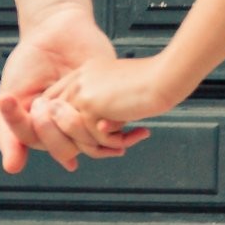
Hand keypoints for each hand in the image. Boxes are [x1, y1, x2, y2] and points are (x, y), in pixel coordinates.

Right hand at [0, 8, 131, 172]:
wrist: (58, 32)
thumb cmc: (30, 62)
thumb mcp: (12, 92)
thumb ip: (10, 130)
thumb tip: (12, 169)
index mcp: (38, 130)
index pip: (30, 137)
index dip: (18, 121)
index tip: (5, 98)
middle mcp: (63, 131)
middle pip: (63, 148)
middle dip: (52, 128)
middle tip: (42, 102)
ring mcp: (86, 122)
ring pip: (90, 145)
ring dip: (86, 132)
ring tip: (72, 107)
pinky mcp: (109, 112)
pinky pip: (117, 132)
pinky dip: (121, 134)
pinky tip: (119, 124)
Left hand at [33, 45, 192, 151]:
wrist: (165, 78)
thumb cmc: (153, 84)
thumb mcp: (119, 90)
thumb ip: (101, 106)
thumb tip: (96, 130)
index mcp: (83, 74)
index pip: (58, 105)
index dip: (68, 127)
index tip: (91, 143)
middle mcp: (77, 82)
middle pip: (62, 124)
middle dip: (85, 143)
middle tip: (116, 149)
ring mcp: (81, 93)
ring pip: (79, 137)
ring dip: (105, 145)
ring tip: (128, 142)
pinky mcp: (90, 107)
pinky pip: (97, 139)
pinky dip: (119, 141)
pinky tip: (139, 132)